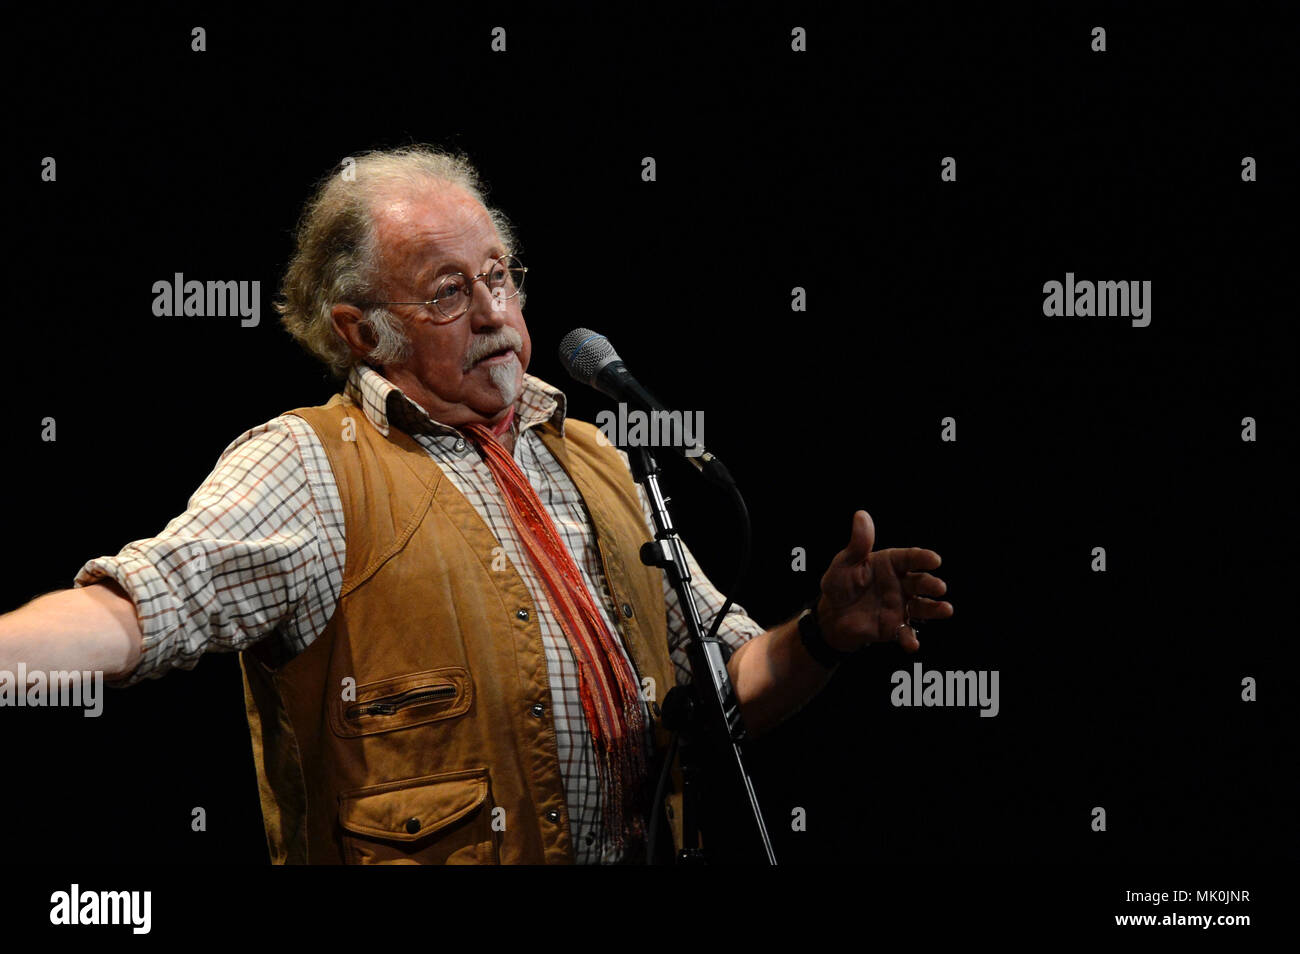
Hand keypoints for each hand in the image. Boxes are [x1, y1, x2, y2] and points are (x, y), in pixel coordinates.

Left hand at [817, 510, 952, 652]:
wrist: (831, 615)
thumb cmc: (839, 584)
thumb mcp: (845, 562)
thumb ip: (858, 543)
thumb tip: (861, 515)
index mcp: (890, 563)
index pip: (910, 558)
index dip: (923, 558)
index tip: (935, 560)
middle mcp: (901, 584)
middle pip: (920, 582)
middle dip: (931, 584)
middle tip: (939, 587)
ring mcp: (901, 606)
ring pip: (922, 607)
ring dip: (934, 609)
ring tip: (946, 610)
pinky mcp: (894, 627)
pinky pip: (906, 632)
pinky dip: (910, 638)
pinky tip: (913, 644)